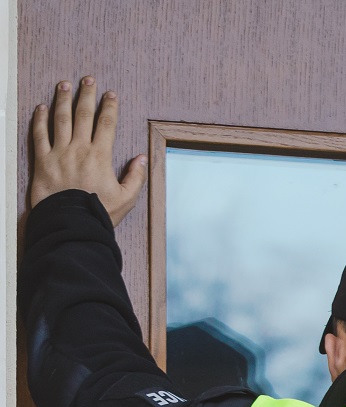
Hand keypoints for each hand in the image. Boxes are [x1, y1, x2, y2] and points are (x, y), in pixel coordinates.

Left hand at [29, 77, 146, 223]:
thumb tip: (141, 158)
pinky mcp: (42, 160)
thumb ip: (135, 177)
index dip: (109, 107)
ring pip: (60, 119)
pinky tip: (41, 107)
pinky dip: (39, 119)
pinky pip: (39, 134)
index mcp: (100, 156)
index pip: (106, 124)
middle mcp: (79, 149)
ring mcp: (59, 152)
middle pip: (83, 115)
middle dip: (87, 95)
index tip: (111, 94)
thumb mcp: (126, 198)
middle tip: (88, 79)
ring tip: (64, 85)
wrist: (71, 222)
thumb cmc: (100, 212)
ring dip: (63, 100)